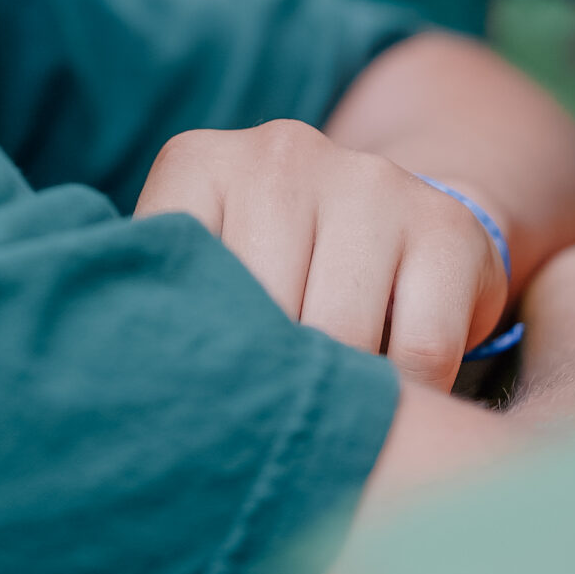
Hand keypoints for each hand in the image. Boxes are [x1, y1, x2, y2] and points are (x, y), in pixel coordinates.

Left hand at [134, 118, 509, 389]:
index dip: (191, 356)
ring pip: (339, 337)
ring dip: (341, 396)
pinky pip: (418, 350)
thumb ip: (167, 311)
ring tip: (330, 408)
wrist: (403, 225)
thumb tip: (129, 387)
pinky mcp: (445, 225)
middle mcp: (281, 153)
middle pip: (259, 316)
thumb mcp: (211, 274)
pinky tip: (394, 389)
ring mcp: (369, 180)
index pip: (175, 279)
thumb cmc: (279, 276)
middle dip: (268, 385)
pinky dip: (409, 394)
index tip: (203, 391)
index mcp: (201, 163)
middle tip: (270, 420)